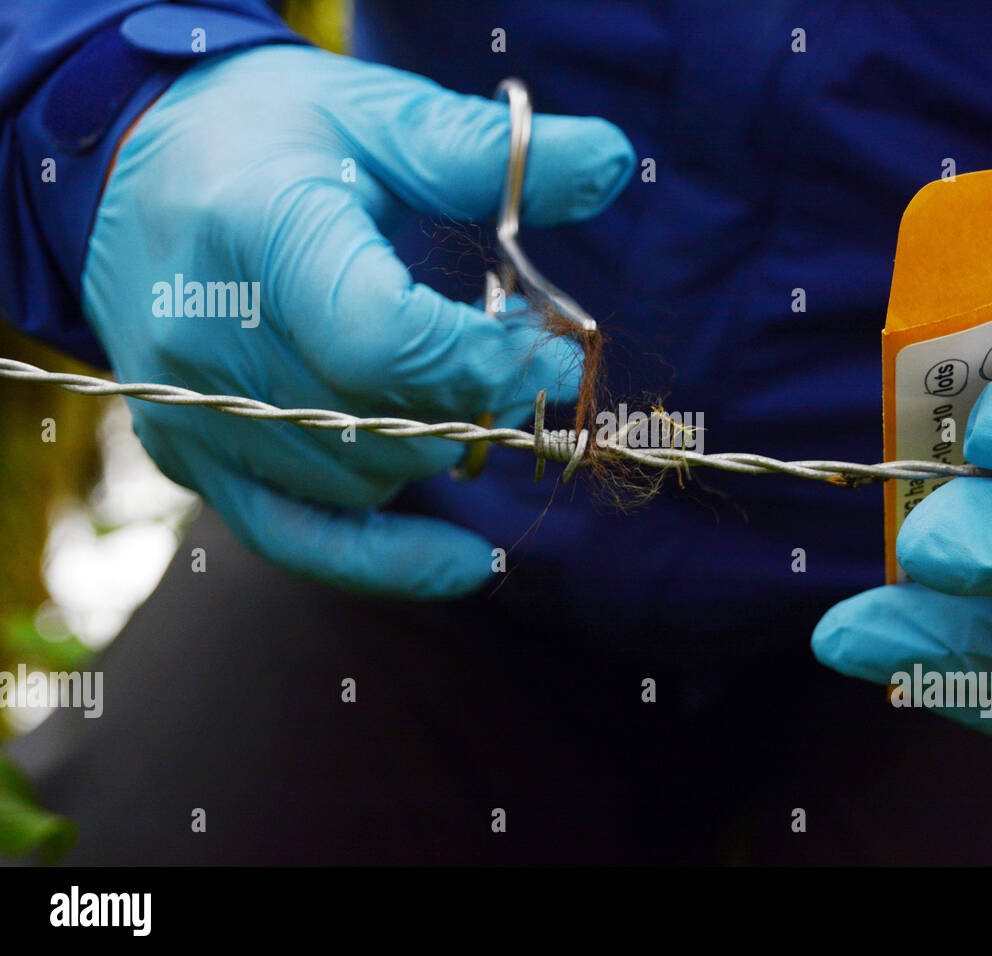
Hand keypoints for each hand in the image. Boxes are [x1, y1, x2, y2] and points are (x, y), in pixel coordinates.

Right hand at [82, 46, 632, 597]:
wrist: (132, 165)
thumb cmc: (270, 132)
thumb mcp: (378, 116)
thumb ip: (491, 155)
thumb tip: (614, 162)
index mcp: (259, 230)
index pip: (383, 341)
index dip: (486, 361)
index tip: (555, 351)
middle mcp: (209, 337)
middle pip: (382, 422)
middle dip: (480, 403)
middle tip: (526, 366)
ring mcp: (192, 409)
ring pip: (360, 481)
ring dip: (441, 451)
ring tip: (466, 392)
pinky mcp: (191, 454)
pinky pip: (297, 539)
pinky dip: (387, 561)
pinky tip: (466, 561)